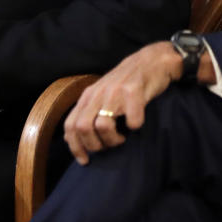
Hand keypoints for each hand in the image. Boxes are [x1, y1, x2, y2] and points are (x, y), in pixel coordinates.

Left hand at [63, 41, 181, 164]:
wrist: (151, 60)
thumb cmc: (126, 83)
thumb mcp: (101, 94)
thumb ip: (88, 112)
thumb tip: (73, 138)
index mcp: (88, 96)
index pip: (70, 125)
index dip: (75, 147)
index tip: (85, 161)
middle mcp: (98, 93)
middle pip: (83, 127)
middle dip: (95, 145)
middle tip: (109, 145)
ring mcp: (115, 92)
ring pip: (103, 125)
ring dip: (113, 139)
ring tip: (123, 137)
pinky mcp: (134, 91)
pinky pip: (132, 120)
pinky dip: (135, 126)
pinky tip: (137, 122)